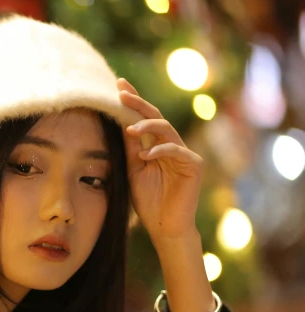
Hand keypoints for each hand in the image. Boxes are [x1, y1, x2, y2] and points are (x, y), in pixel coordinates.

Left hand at [118, 78, 202, 241]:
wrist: (164, 226)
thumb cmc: (148, 200)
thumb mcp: (133, 170)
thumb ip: (130, 148)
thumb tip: (119, 123)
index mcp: (156, 145)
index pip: (144, 118)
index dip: (133, 102)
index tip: (118, 85)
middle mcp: (171, 145)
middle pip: (156, 116)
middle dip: (138, 103)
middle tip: (122, 94)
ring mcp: (184, 153)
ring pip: (166, 129)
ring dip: (147, 126)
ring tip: (130, 130)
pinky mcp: (194, 165)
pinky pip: (177, 151)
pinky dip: (160, 151)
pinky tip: (145, 156)